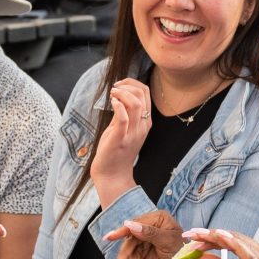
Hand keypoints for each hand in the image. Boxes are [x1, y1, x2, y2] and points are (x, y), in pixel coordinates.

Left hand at [90, 78, 151, 203]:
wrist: (113, 175)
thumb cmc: (116, 151)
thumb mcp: (124, 128)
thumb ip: (124, 113)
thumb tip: (119, 95)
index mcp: (145, 122)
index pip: (146, 93)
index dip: (132, 83)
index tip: (119, 85)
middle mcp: (142, 126)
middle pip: (142, 95)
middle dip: (126, 85)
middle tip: (114, 89)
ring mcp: (132, 133)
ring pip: (134, 104)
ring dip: (121, 93)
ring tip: (112, 95)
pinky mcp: (120, 139)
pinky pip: (123, 118)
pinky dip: (117, 106)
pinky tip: (111, 102)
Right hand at [103, 210, 196, 258]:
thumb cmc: (182, 256)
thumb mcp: (168, 242)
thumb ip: (150, 232)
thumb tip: (130, 224)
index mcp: (158, 219)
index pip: (136, 223)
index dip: (123, 231)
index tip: (110, 237)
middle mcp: (148, 228)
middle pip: (129, 241)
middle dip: (124, 258)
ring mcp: (142, 242)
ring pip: (129, 255)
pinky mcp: (139, 254)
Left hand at [178, 228, 258, 258]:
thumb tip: (200, 256)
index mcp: (257, 255)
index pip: (231, 240)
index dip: (212, 237)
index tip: (194, 238)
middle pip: (231, 236)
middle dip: (208, 234)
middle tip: (190, 234)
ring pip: (234, 239)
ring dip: (213, 236)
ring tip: (196, 235)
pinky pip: (242, 249)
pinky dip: (228, 241)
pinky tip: (215, 236)